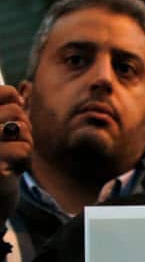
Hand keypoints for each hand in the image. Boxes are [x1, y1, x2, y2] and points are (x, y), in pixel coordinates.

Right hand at [0, 85, 32, 221]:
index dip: (16, 103)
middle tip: (12, 145)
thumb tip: (19, 96)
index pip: (6, 92)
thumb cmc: (0, 158)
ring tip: (12, 156)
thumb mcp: (2, 131)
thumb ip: (8, 110)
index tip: (11, 121)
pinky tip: (13, 169)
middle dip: (24, 129)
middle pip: (15, 111)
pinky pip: (24, 149)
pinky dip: (25, 160)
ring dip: (25, 144)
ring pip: (20, 128)